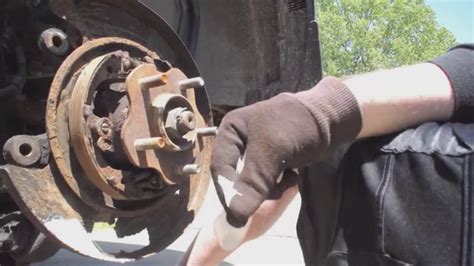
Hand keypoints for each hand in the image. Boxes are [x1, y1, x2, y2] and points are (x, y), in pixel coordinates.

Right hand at [211, 77, 361, 226]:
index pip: (219, 168)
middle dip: (256, 188)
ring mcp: (253, 153)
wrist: (331, 119)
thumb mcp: (272, 152)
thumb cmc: (298, 126)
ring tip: (288, 177)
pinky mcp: (268, 162)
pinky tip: (291, 175)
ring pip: (251, 185)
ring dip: (270, 188)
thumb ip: (252, 183)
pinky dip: (277, 185)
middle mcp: (237, 141)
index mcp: (230, 130)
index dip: (228, 192)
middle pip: (235, 178)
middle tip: (274, 188)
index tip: (240, 214)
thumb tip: (234, 216)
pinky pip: (264, 183)